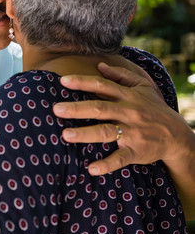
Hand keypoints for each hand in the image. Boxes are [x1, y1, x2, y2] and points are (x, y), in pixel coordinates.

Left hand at [53, 62, 194, 175]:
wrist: (177, 135)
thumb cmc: (153, 108)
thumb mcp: (143, 87)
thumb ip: (121, 74)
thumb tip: (100, 65)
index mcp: (127, 96)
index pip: (101, 86)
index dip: (82, 82)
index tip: (62, 81)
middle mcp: (128, 112)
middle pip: (100, 108)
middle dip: (77, 108)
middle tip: (56, 109)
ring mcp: (132, 132)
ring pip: (106, 132)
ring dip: (85, 134)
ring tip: (65, 135)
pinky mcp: (136, 151)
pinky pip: (120, 158)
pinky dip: (106, 164)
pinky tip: (91, 169)